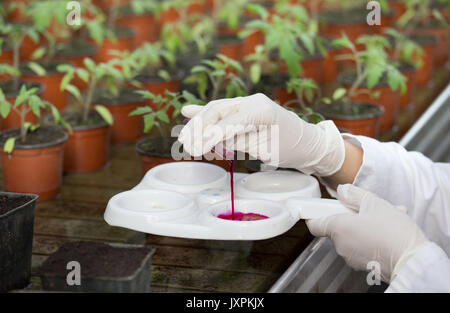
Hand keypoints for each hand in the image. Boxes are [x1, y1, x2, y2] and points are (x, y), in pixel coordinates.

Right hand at [178, 93, 344, 175]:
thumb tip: (212, 141)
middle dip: (198, 128)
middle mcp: (252, 101)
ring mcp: (248, 103)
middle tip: (185, 145)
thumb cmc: (291, 148)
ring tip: (184, 137)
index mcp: (260, 109)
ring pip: (216, 110)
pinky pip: (222, 111)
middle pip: (217, 111)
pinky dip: (205, 113)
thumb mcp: (266, 150)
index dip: (209, 136)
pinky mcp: (245, 109)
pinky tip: (188, 112)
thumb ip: (239, 141)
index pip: (227, 122)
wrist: (307, 142)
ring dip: (198, 123)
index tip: (195, 149)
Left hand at [307, 184, 428, 282]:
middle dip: (350, 217)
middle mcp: (340, 246)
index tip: (323, 209)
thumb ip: (354, 194)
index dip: (316, 215)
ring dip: (364, 227)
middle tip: (367, 210)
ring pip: (352, 237)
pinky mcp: (364, 266)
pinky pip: (363, 247)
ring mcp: (351, 258)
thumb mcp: (374, 203)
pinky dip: (371, 239)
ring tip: (386, 220)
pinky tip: (389, 232)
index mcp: (338, 228)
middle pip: (336, 228)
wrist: (412, 261)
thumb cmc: (393, 232)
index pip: (314, 224)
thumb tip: (342, 191)